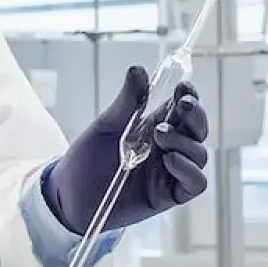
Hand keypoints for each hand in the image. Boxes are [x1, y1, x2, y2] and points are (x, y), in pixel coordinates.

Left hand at [45, 65, 209, 234]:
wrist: (68, 196)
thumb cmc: (86, 160)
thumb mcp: (105, 127)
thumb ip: (126, 103)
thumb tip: (138, 70)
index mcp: (155, 126)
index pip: (183, 108)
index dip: (189, 96)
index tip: (183, 87)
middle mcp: (168, 148)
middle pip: (198, 129)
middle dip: (195, 114)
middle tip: (183, 104)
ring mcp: (171, 171)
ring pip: (199, 154)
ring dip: (185, 141)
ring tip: (160, 135)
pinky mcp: (169, 195)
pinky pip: (196, 183)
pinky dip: (189, 170)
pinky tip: (170, 160)